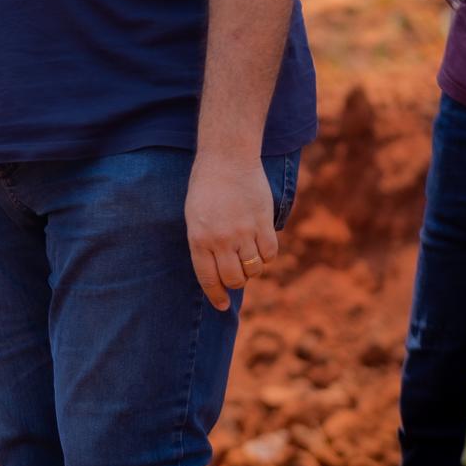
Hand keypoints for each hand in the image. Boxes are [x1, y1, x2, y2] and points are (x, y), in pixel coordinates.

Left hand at [186, 152, 279, 313]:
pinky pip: (270, 253)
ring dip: (251, 269)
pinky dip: (266, 255)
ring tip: (247, 256)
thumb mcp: (195, 218)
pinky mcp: (263, 222)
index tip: (222, 306)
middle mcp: (221, 239)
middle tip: (236, 274)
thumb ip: (205, 245)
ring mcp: (243, 231)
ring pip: (254, 269)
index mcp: (199, 239)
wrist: (227, 159)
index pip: (208, 279)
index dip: (217, 296)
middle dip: (235, 282)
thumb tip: (219, 272)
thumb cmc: (206, 189)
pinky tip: (260, 245)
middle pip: (234, 279)